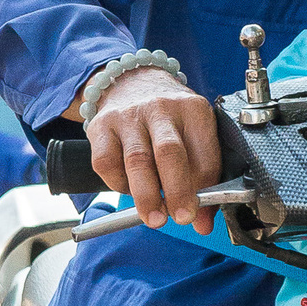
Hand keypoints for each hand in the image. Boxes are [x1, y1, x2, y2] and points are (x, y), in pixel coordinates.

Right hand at [84, 68, 220, 229]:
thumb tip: (202, 223)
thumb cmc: (170, 118)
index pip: (204, 156)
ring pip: (137, 160)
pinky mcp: (101, 126)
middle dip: (177, 191)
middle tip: (181, 218)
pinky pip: (106, 163)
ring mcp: (128, 116)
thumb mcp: (194, 135)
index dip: (205, 191)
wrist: (133, 82)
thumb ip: (203, 177)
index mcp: (194, 110)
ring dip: (147, 195)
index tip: (200, 216)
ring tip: (154, 218)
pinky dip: (118, 184)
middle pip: (170, 153)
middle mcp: (161, 109)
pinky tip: (129, 189)